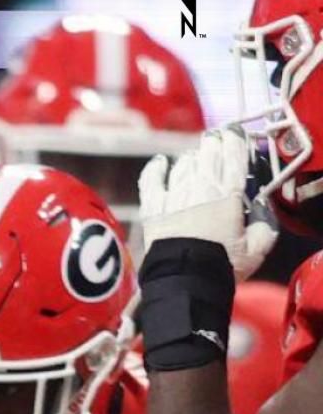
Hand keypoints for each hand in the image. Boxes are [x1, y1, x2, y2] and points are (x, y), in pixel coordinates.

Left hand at [139, 129, 276, 278]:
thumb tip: (259, 211)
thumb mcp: (256, 248)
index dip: (234, 140)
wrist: (185, 278)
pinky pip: (151, 179)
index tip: (234, 134)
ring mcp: (174, 195)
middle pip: (207, 154)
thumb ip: (262, 225)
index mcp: (228, 194)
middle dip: (213, 144)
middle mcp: (200, 188)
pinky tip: (160, 162)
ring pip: (183, 163)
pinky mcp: (152, 207)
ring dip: (191, 158)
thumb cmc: (221, 265)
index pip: (233, 156)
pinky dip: (156, 168)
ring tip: (196, 158)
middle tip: (216, 141)